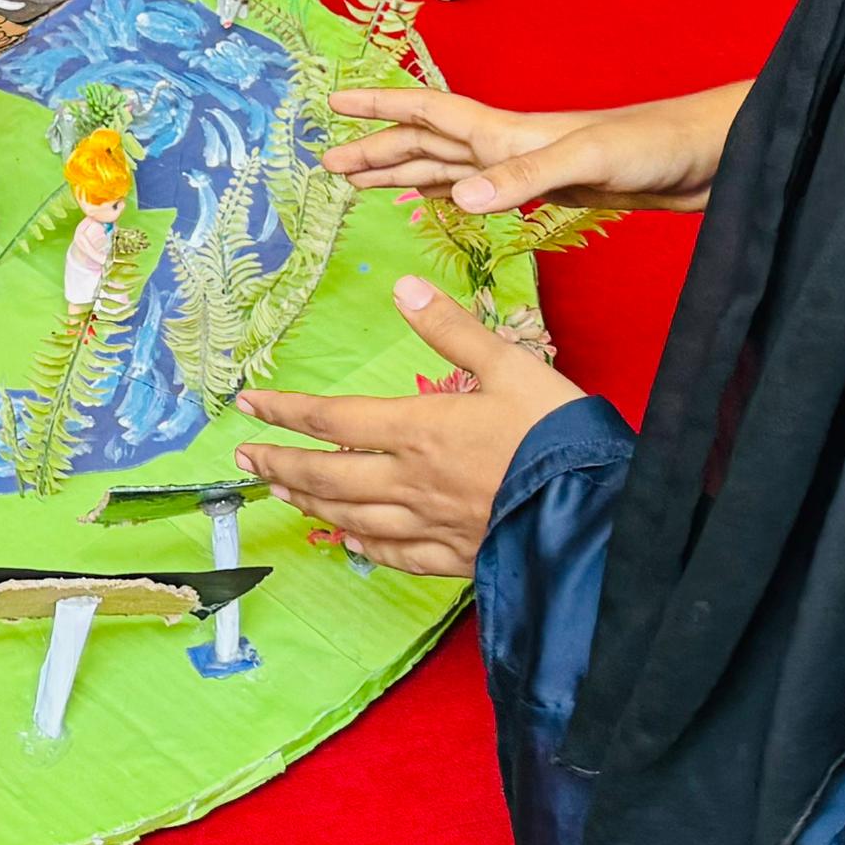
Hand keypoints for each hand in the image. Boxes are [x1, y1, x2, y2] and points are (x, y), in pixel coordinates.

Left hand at [235, 277, 575, 578]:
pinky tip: (350, 541)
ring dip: (310, 503)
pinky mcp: (454, 556)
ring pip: (351, 516)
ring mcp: (429, 523)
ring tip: (282, 494)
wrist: (598, 510)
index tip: (248, 407)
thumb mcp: (510, 364)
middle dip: (281, 465)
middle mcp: (411, 480)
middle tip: (246, 461)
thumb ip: (453, 330)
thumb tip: (403, 288)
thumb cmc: (556, 434)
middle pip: (327, 475)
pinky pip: (394, 554)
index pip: (333, 418)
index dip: (286, 411)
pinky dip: (363, 545)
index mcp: (419, 428)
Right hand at [324, 80, 748, 216]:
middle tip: (326, 163)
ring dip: (404, 172)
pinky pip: (481, 190)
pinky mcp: (550, 191)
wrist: (707, 159)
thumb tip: (456, 199)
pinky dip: (449, 193)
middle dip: (376, 150)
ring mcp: (526, 167)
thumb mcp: (586, 160)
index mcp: (507, 131)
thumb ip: (522, 178)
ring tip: (361, 180)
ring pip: (448, 167)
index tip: (332, 101)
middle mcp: (508, 144)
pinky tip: (438, 198)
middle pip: (427, 143)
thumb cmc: (654, 147)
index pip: (428, 111)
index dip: (379, 106)